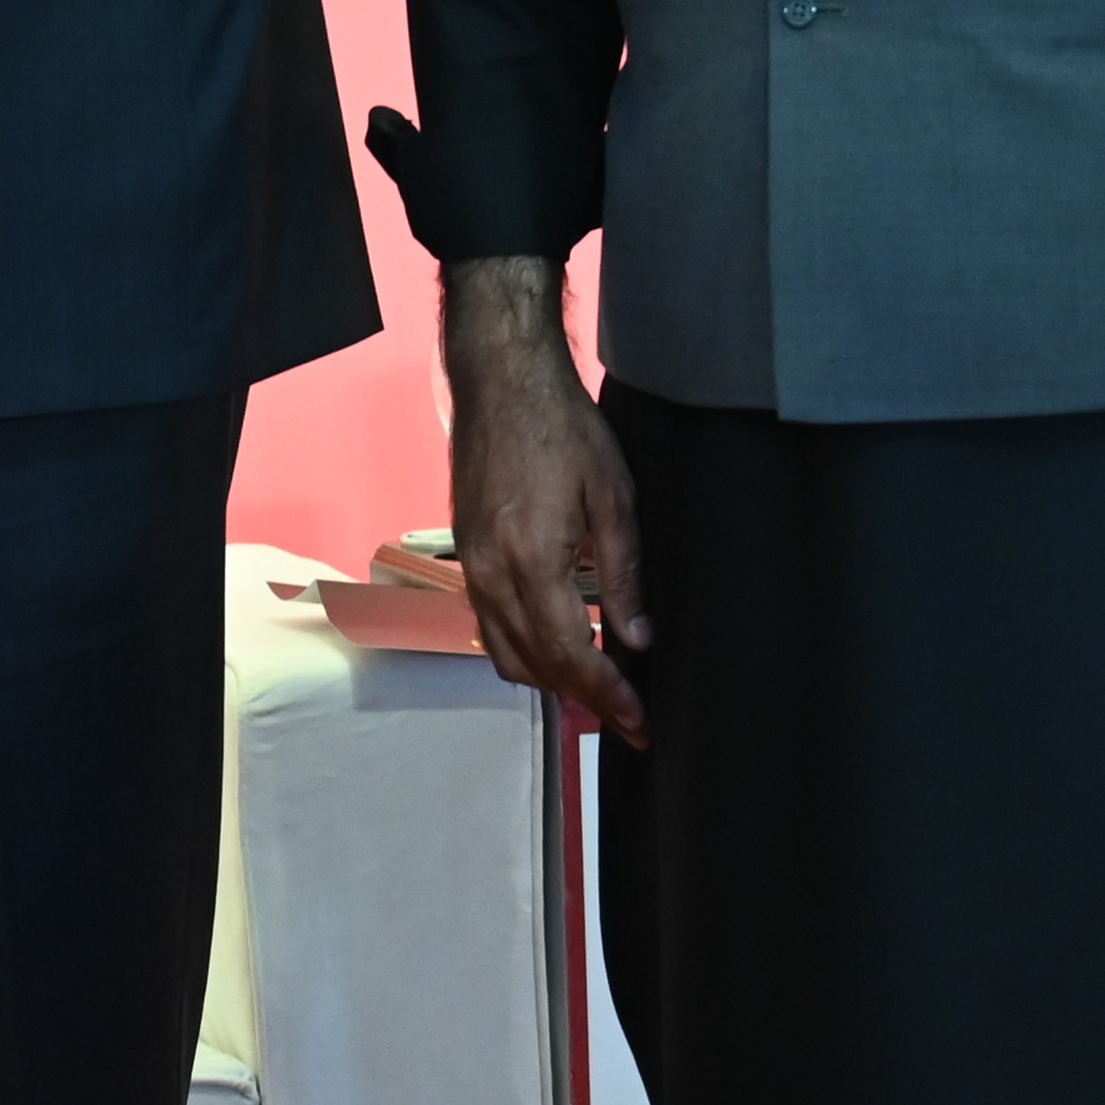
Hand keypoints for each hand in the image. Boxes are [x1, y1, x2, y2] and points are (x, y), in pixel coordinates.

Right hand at [443, 254, 649, 745]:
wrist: (501, 382)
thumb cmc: (563, 428)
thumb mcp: (614, 498)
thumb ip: (625, 576)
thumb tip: (638, 640)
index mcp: (533, 564)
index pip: (571, 657)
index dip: (608, 697)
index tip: (638, 723)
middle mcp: (492, 576)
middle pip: (534, 667)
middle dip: (584, 699)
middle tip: (628, 716)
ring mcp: (471, 568)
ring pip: (504, 654)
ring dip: (549, 679)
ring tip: (596, 686)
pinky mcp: (465, 556)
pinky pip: (488, 625)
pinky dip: (522, 649)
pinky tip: (556, 643)